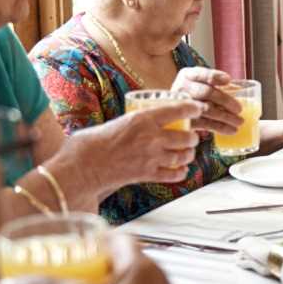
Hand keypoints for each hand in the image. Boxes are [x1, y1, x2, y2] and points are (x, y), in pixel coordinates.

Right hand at [68, 102, 201, 187]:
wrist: (84, 164)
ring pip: (184, 156)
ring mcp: (151, 157)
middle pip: (187, 137)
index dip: (193, 108)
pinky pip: (174, 174)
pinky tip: (181, 169)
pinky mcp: (147, 175)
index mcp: (143, 118)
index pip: (179, 110)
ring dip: (189, 154)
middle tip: (191, 137)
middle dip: (193, 137)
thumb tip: (155, 119)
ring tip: (187, 153)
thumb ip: (140, 121)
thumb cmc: (97, 140)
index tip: (198, 109)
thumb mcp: (121, 121)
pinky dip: (181, 172)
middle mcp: (151, 137)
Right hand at [171, 67, 243, 134]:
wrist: (173, 109)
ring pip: (206, 110)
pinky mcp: (185, 121)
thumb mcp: (200, 82)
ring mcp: (182, 106)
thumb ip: (215, 83)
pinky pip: (205, 124)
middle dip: (224, 100)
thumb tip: (240, 89)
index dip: (214, 76)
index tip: (228, 80)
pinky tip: (232, 130)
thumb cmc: (194, 92)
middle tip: (239, 108)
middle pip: (205, 92)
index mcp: (187, 75)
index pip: (200, 74)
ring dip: (225, 117)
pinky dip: (220, 127)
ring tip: (239, 121)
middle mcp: (182, 88)